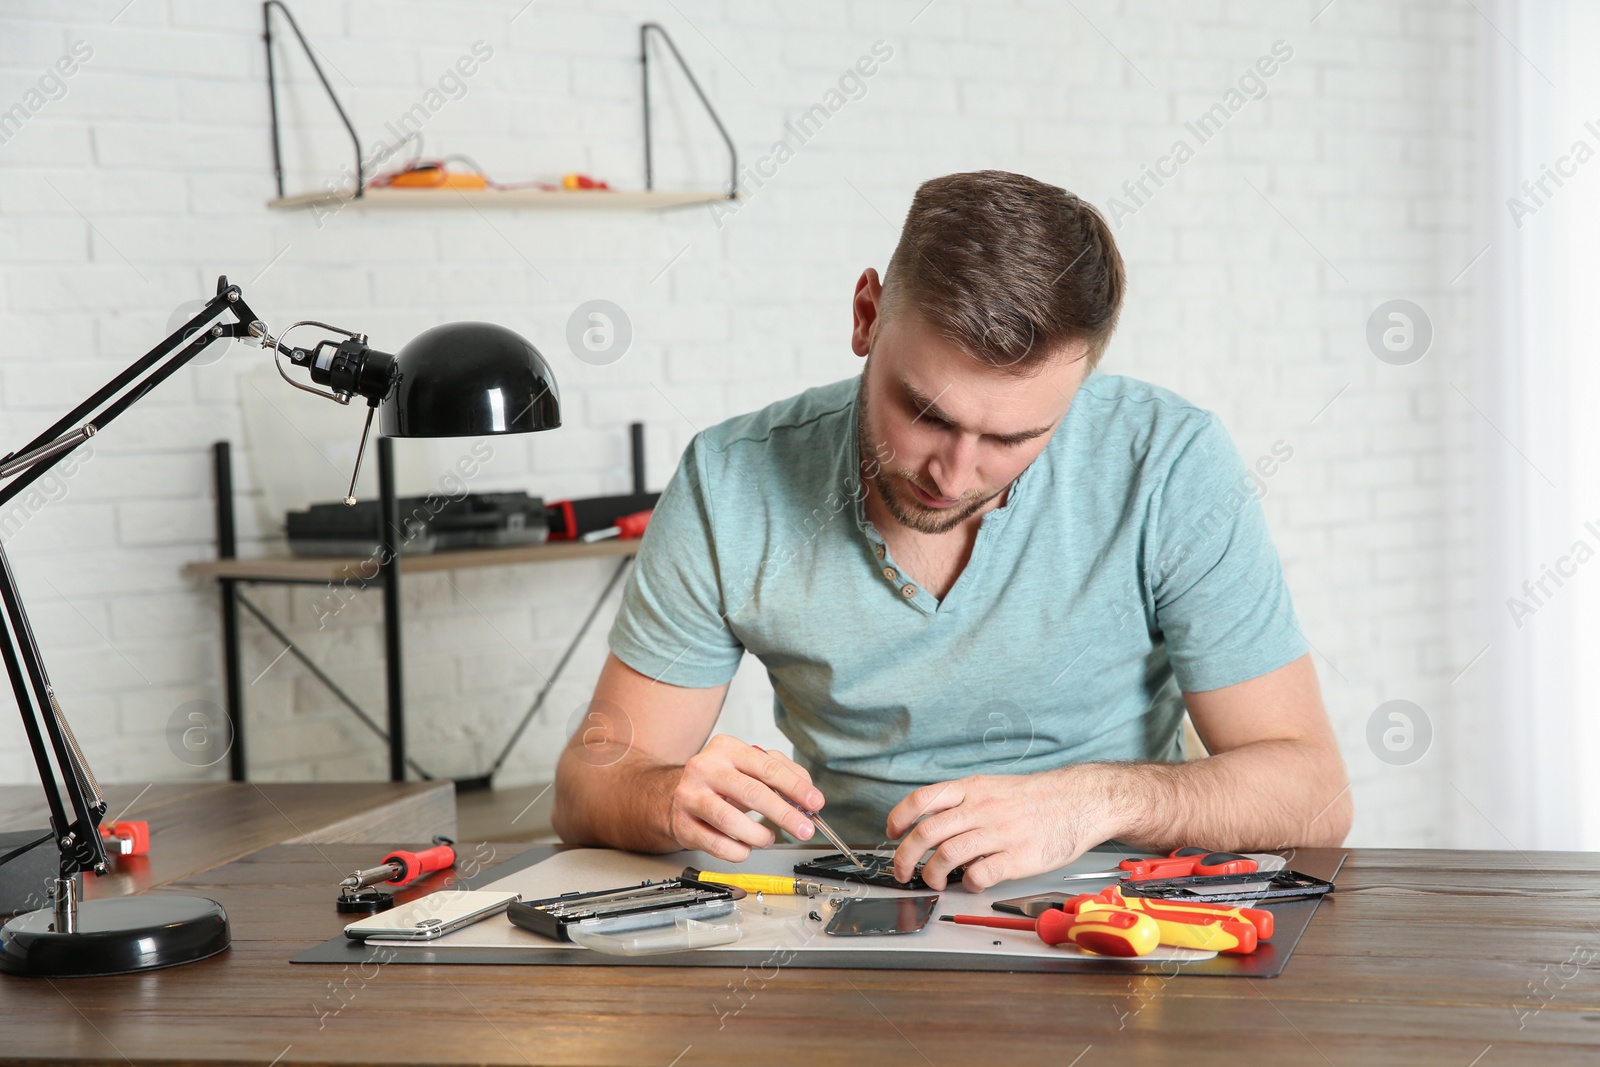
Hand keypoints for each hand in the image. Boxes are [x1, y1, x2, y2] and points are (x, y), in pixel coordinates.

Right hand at [664, 735, 823, 862]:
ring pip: (730, 820)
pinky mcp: (682, 824)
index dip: (795, 786)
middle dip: (784, 814)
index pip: (767, 767)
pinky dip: (738, 851)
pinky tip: (745, 847)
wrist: (674, 796)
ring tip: (768, 838)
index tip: (815, 802)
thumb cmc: (720, 782)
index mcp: (726, 748)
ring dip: (758, 835)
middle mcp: (705, 768)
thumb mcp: (748, 767)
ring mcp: (690, 796)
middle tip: (804, 828)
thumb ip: (780, 772)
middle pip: (752, 793)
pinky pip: (716, 844)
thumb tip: (807, 791)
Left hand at [885, 767, 1114, 891]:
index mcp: (972, 788)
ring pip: (947, 855)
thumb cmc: (1034, 798)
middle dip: (905, 856)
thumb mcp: (992, 786)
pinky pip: (980, 874)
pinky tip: (971, 883)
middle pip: (927, 832)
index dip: (899, 817)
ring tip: (935, 880)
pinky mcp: (1018, 857)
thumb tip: (930, 823)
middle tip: (902, 871)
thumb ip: (962, 801)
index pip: (923, 800)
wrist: (1078, 801)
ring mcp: (999, 832)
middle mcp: (981, 808)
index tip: (891, 833)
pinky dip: (968, 884)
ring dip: (932, 874)